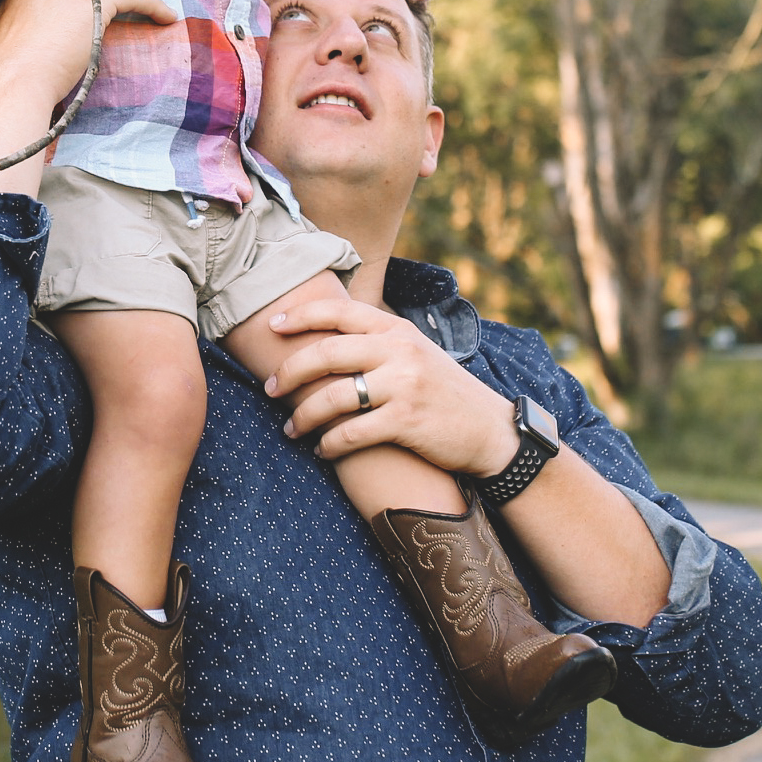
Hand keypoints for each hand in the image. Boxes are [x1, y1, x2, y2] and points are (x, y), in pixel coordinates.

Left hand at [263, 297, 518, 471]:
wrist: (492, 431)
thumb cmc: (445, 393)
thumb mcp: (417, 353)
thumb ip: (379, 343)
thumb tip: (326, 339)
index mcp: (397, 330)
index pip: (340, 311)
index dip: (301, 315)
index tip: (273, 324)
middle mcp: (399, 351)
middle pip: (325, 353)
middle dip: (289, 372)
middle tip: (269, 389)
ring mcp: (403, 385)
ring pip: (332, 397)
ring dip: (304, 417)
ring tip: (292, 430)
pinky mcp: (405, 421)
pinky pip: (351, 432)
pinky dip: (330, 443)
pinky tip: (323, 450)